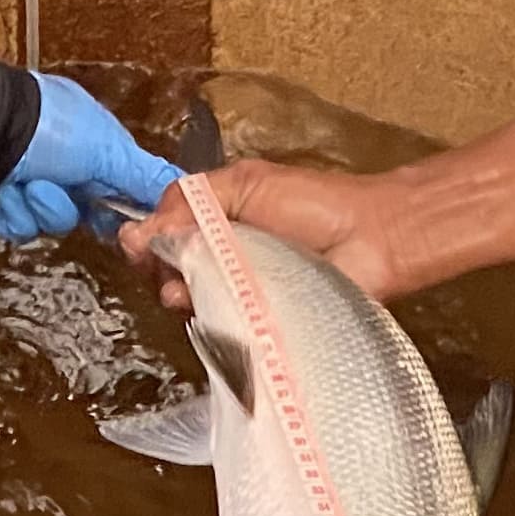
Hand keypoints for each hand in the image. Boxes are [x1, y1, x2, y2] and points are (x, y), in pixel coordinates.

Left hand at [0, 74, 181, 240]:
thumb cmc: (44, 127)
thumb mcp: (107, 149)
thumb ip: (145, 175)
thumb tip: (189, 188)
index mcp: (92, 144)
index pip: (122, 188)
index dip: (127, 211)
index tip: (133, 226)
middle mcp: (62, 165)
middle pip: (88, 214)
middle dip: (74, 207)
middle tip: (71, 194)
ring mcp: (30, 186)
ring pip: (53, 224)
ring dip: (42, 206)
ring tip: (28, 182)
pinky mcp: (0, 206)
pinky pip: (20, 228)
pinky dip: (14, 211)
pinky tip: (4, 190)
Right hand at [118, 158, 421, 305]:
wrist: (374, 240)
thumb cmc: (318, 205)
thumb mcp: (248, 185)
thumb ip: (193, 201)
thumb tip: (139, 229)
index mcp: (216, 219)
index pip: (162, 233)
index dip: (147, 241)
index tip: (142, 249)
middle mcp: (221, 259)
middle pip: (166, 270)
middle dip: (158, 271)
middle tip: (167, 271)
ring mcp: (237, 294)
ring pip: (189, 301)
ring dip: (178, 296)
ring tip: (185, 293)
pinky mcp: (256, 326)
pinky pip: (222, 330)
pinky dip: (209, 323)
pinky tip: (209, 313)